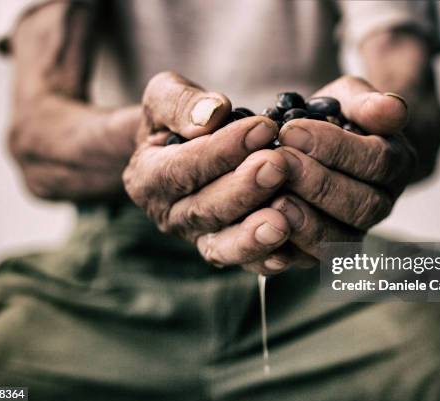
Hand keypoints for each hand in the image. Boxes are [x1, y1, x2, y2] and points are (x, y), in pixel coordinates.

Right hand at [124, 72, 294, 271]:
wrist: (178, 151)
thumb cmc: (176, 120)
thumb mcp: (164, 97)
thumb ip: (180, 102)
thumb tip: (212, 114)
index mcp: (146, 177)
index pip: (183, 167)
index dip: (222, 150)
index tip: (263, 127)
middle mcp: (169, 215)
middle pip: (205, 210)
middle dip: (244, 189)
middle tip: (278, 166)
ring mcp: (197, 238)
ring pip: (222, 246)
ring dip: (253, 235)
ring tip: (282, 221)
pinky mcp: (225, 251)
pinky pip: (245, 263)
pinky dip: (268, 259)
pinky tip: (293, 252)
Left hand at [271, 75, 414, 261]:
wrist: (314, 148)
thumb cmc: (334, 118)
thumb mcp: (349, 97)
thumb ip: (367, 102)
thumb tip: (392, 108)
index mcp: (396, 165)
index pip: (376, 161)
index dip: (334, 148)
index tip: (291, 130)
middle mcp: (381, 204)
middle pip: (362, 205)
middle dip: (318, 184)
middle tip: (278, 162)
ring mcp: (355, 232)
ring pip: (342, 240)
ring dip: (307, 221)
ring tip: (274, 199)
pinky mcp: (324, 252)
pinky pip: (312, 261)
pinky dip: (288, 250)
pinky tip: (264, 229)